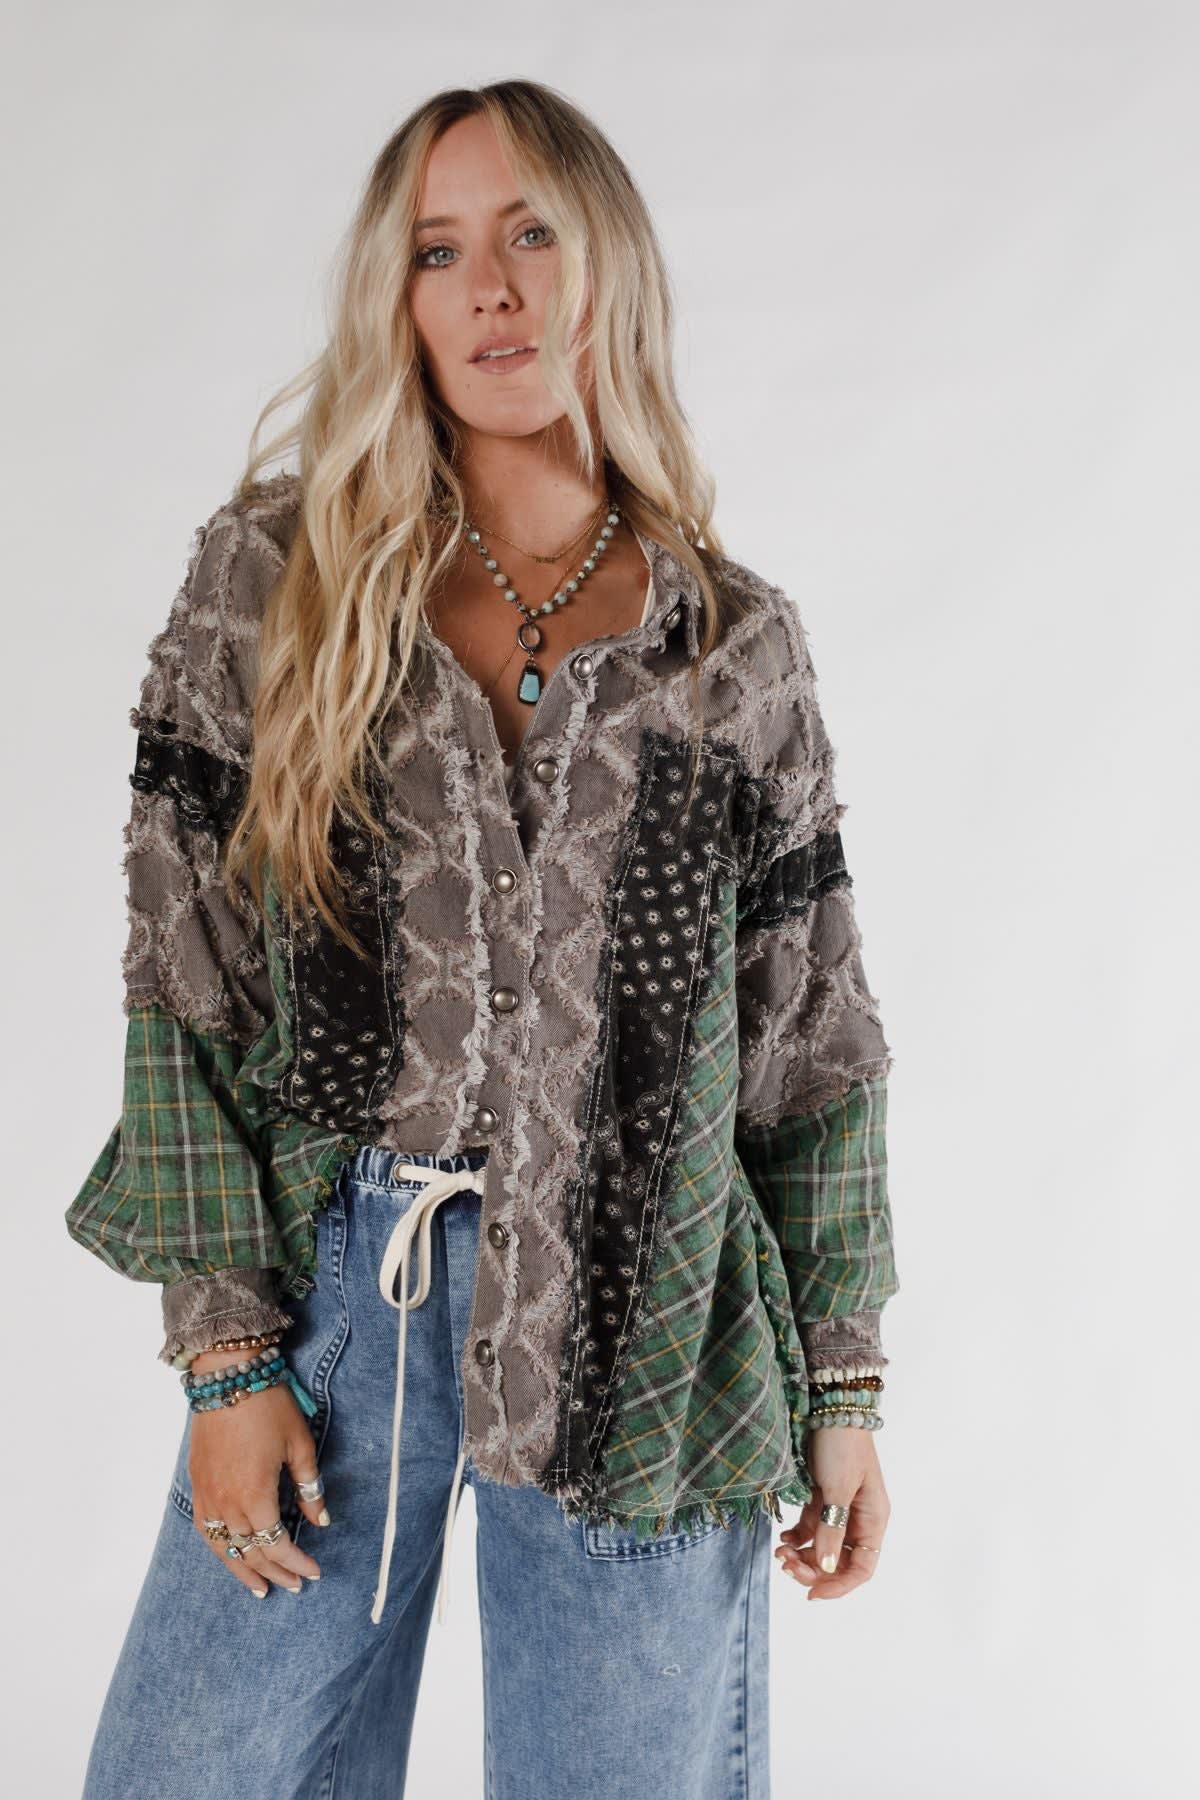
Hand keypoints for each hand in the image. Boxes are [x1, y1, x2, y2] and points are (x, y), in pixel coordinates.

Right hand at [187, 1355, 328, 1599]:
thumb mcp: (300, 1444)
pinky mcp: (197, 1484)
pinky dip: (219, 1549)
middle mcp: (227, 1502)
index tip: (313, 1572)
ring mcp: (208, 1495)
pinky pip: (205, 1529)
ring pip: (224, 1547)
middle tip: (294, 1585)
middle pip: (251, 1551)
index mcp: (255, 1495)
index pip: (276, 1544)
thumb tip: (319, 1520)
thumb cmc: (269, 1405)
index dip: (295, 1563)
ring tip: (261, 1588)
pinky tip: (230, 1555)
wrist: (226, 1375)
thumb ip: (309, 1486)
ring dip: (243, 1570)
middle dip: (275, 1572)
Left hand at [774, 1426, 889, 1600]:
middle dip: (812, 1570)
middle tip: (785, 1566)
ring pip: (821, 1548)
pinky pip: (810, 1529)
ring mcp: (839, 1508)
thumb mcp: (836, 1488)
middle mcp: (858, 1519)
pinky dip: (796, 1538)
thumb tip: (825, 1569)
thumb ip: (830, 1530)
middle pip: (838, 1562)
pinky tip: (782, 1538)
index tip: (811, 1593)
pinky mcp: (821, 1497)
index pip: (861, 1568)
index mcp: (873, 1520)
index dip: (838, 1586)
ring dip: (801, 1556)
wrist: (829, 1405)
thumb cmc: (841, 1445)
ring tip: (779, 1553)